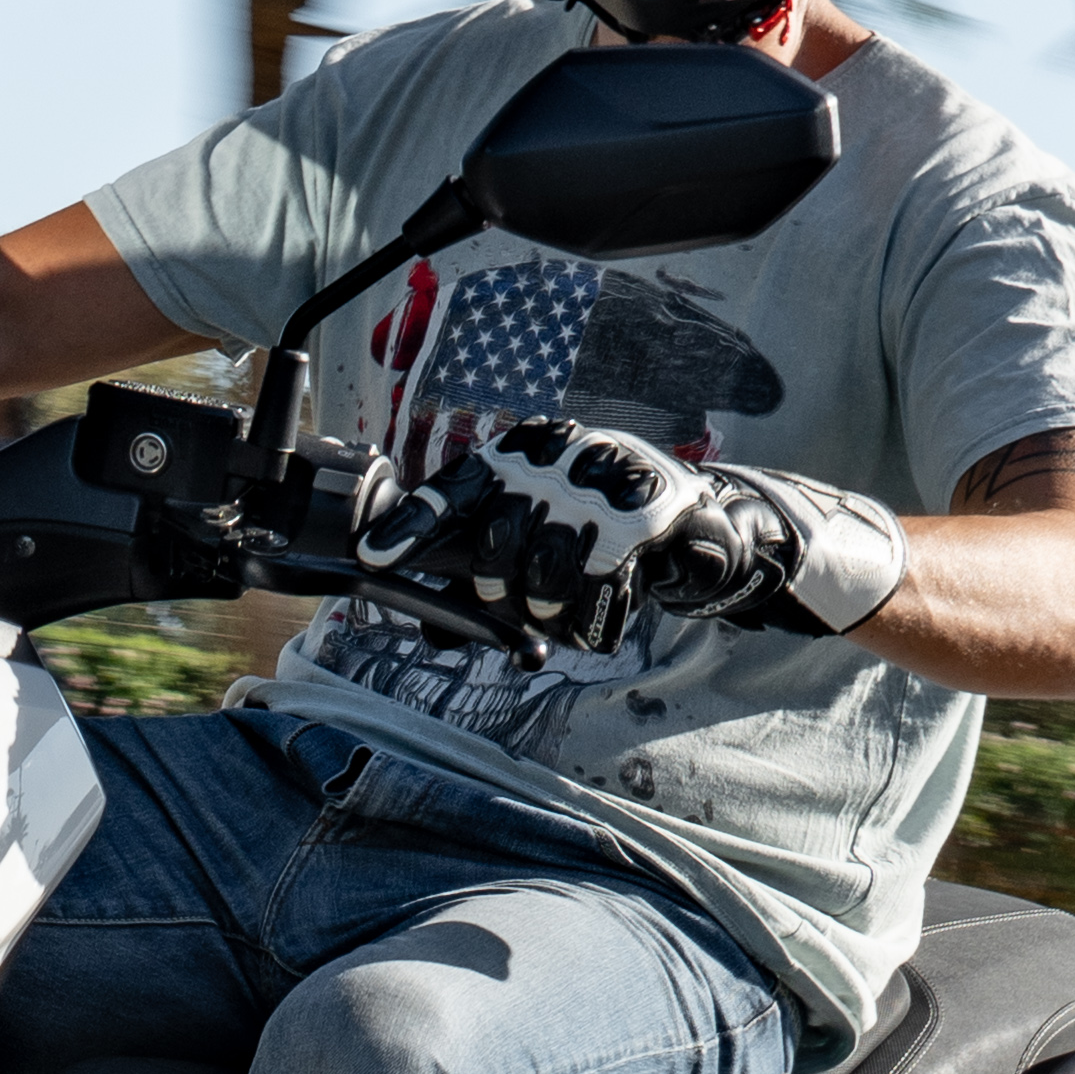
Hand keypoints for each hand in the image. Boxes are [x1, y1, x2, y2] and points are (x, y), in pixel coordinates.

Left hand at [348, 422, 905, 664]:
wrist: (702, 529)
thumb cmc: (604, 535)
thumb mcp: (544, 534)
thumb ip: (488, 564)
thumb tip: (428, 618)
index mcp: (521, 451)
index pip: (454, 490)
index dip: (410, 528)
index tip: (371, 558)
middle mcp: (556, 455)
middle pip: (491, 541)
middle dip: (494, 592)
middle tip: (516, 610)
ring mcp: (600, 480)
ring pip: (541, 571)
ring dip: (546, 614)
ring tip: (563, 616)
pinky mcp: (644, 513)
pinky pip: (594, 588)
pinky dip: (593, 622)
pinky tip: (603, 618)